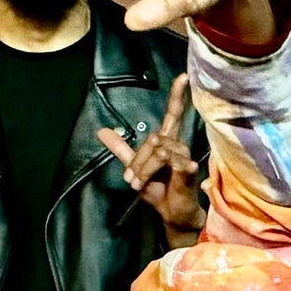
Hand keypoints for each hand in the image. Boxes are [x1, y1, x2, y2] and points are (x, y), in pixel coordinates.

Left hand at [99, 73, 204, 233]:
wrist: (172, 214)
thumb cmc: (160, 191)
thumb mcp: (135, 168)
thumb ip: (121, 149)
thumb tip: (101, 131)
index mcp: (168, 142)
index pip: (173, 114)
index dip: (177, 95)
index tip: (183, 76)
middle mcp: (178, 145)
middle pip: (153, 138)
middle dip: (139, 160)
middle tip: (132, 180)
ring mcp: (185, 157)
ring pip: (159, 149)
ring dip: (144, 169)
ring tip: (140, 184)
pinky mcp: (188, 170)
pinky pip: (169, 161)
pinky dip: (154, 171)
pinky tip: (159, 180)